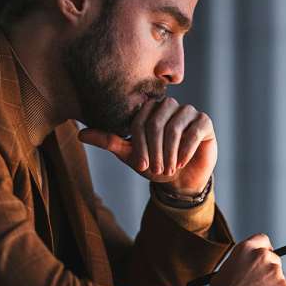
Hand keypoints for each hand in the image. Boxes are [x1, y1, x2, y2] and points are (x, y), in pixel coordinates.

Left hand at [78, 97, 216, 194]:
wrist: (181, 180)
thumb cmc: (155, 164)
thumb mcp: (130, 155)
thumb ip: (109, 141)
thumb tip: (80, 134)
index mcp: (149, 109)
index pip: (140, 120)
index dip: (139, 144)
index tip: (141, 165)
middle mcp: (169, 105)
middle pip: (157, 121)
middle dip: (154, 149)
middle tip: (156, 169)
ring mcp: (188, 112)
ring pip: (175, 127)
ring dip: (169, 152)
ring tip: (169, 168)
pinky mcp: (204, 122)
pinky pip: (194, 131)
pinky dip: (186, 149)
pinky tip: (181, 162)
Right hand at [209, 234, 285, 285]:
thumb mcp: (226, 270)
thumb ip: (241, 264)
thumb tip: (249, 267)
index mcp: (246, 249)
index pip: (262, 240)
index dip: (264, 248)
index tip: (265, 255)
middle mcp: (262, 256)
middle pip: (273, 258)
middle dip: (268, 270)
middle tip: (260, 284)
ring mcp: (275, 272)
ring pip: (278, 277)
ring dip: (271, 285)